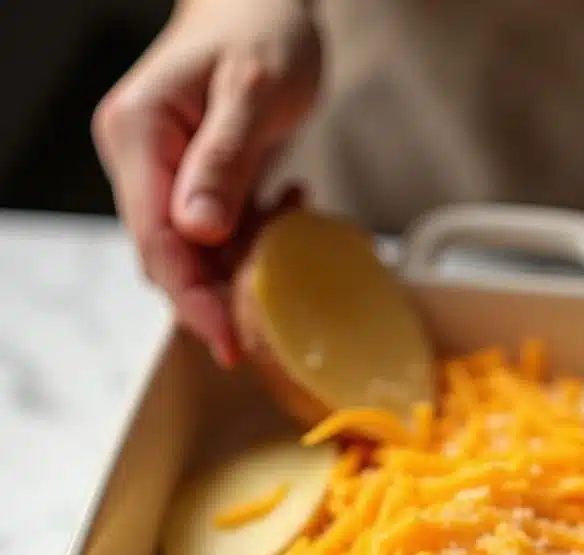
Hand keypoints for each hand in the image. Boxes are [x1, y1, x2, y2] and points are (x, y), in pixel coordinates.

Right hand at [93, 0, 319, 366]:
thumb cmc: (263, 27)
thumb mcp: (252, 89)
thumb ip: (224, 159)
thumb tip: (198, 231)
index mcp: (138, 135)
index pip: (154, 238)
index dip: (189, 296)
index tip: (226, 339)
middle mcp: (143, 161)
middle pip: (171, 257)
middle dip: (216, 297)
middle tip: (265, 332)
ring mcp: (168, 175)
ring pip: (198, 255)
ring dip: (245, 267)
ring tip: (290, 243)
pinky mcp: (198, 184)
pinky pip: (222, 236)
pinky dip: (257, 239)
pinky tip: (291, 205)